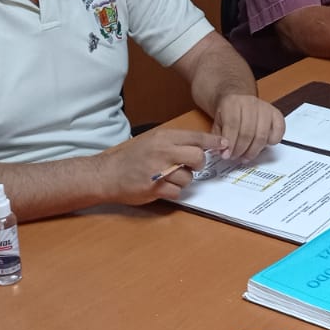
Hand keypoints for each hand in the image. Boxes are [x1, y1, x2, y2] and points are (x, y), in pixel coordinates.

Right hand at [98, 127, 222, 203]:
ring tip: (167, 176)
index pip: (195, 137)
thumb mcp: (151, 140)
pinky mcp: (155, 189)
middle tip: (189, 166)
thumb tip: (201, 145)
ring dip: (182, 180)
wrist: (106, 174)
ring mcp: (160, 171)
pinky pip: (177, 192)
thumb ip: (174, 141)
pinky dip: (172, 192)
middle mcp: (163, 152)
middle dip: (198, 164)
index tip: (223, 144)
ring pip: (189, 178)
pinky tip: (161, 187)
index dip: (213, 141)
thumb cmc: (130, 157)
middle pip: (198, 157)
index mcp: (163, 138)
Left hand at [211, 93, 285, 160]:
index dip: (230, 144)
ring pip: (262, 135)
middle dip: (240, 149)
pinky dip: (272, 141)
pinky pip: (279, 130)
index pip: (232, 125)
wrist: (239, 100)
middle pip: (247, 132)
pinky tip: (262, 146)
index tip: (227, 155)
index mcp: (232, 102)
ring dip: (253, 150)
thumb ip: (218, 139)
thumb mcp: (217, 124)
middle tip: (235, 156)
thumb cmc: (228, 113)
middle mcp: (250, 102)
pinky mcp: (276, 113)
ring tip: (245, 156)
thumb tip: (223, 152)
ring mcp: (264, 107)